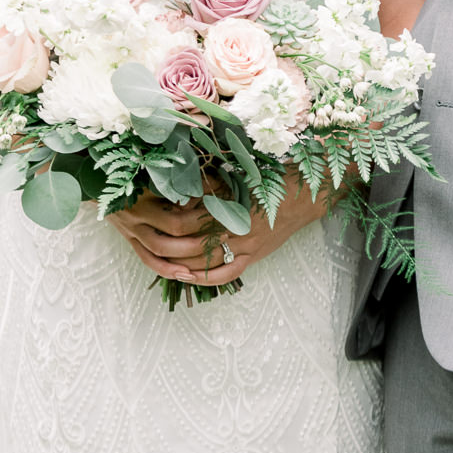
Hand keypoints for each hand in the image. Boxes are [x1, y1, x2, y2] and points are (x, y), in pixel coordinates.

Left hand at [110, 174, 326, 287]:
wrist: (304, 194)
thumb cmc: (272, 178)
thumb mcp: (239, 174)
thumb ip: (211, 182)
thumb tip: (182, 185)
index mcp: (229, 204)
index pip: (189, 218)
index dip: (168, 221)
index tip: (152, 218)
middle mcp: (234, 228)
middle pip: (192, 243)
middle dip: (168, 245)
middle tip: (148, 242)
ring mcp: (244, 245)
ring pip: (205, 262)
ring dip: (181, 264)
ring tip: (160, 261)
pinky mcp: (253, 256)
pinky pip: (226, 273)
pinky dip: (205, 278)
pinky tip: (188, 276)